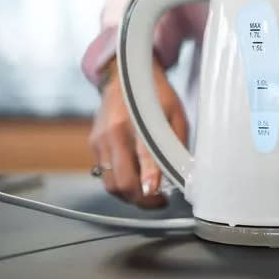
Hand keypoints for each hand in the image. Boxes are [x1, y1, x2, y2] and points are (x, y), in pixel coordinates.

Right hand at [89, 57, 187, 207]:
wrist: (123, 76)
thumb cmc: (153, 94)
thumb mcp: (174, 112)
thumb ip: (177, 141)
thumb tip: (185, 170)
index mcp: (136, 121)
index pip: (144, 154)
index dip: (149, 175)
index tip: (154, 191)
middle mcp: (113, 133)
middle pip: (121, 179)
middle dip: (141, 198)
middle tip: (159, 201)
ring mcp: (99, 141)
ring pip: (110, 183)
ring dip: (129, 194)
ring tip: (148, 194)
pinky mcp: (93, 145)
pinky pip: (104, 174)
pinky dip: (119, 182)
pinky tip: (135, 179)